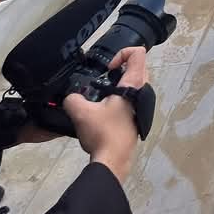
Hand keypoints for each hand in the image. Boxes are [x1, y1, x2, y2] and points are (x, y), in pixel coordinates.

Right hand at [64, 47, 147, 182]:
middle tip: (102, 79)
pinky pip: (130, 99)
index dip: (122, 53)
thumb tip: (70, 98)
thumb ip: (72, 99)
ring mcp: (141, 105)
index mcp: (134, 84)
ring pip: (134, 84)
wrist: (114, 160)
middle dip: (119, 68)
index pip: (138, 53)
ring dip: (118, 84)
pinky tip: (102, 111)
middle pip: (137, 67)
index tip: (107, 68)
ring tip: (100, 95)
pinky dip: (118, 98)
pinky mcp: (137, 117)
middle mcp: (142, 92)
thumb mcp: (81, 112)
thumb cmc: (104, 133)